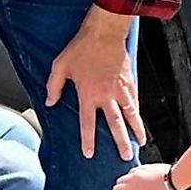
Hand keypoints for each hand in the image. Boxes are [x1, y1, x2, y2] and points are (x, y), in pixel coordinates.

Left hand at [47, 9, 142, 160]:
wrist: (104, 32)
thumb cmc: (81, 48)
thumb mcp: (60, 66)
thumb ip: (54, 86)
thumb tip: (49, 102)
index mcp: (88, 94)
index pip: (87, 123)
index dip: (88, 140)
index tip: (89, 154)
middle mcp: (106, 95)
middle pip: (115, 124)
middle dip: (121, 142)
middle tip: (126, 157)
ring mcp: (120, 89)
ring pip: (131, 114)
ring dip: (136, 129)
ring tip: (141, 142)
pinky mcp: (129, 80)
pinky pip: (135, 99)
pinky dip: (138, 110)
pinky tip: (139, 117)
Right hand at [106, 162, 176, 189]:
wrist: (175, 178)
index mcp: (132, 186)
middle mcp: (132, 176)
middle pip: (119, 183)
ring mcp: (138, 169)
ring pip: (127, 177)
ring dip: (129, 183)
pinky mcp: (144, 166)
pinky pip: (135, 172)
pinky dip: (135, 178)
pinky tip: (145, 184)